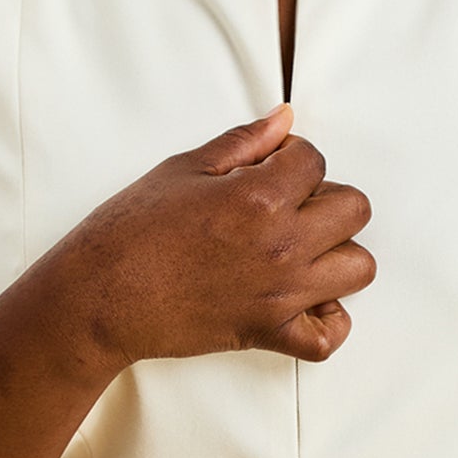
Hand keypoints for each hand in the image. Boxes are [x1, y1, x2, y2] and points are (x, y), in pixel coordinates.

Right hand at [64, 104, 375, 366]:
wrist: (98, 296)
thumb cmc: (129, 231)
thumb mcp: (183, 168)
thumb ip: (243, 142)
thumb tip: (283, 120)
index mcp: (258, 197)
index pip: (316, 160)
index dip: (293, 158)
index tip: (271, 167)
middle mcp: (281, 245)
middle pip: (355, 209)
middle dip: (326, 198)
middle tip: (289, 204)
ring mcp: (280, 293)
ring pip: (359, 268)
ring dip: (336, 253)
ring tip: (299, 248)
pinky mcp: (268, 333)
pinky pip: (329, 337)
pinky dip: (326, 321)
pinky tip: (303, 300)